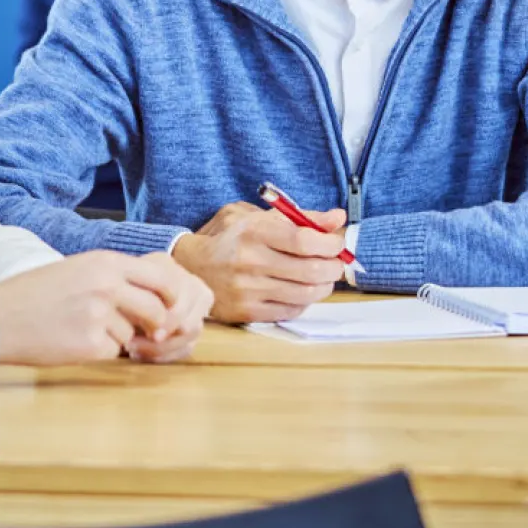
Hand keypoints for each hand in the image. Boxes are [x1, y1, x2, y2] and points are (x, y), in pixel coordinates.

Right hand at [0, 251, 210, 365]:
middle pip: (156, 310)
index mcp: (104, 263)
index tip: (171, 306)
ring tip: (80, 328)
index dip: (171, 295)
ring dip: (116, 338)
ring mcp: (99, 316)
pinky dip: (99, 352)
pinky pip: (112, 352)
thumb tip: (153, 296)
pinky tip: (72, 342)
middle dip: (154, 324)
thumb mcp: (76, 269)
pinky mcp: (90, 345)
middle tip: (143, 331)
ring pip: (132, 334)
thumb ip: (113, 277)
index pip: (160, 277)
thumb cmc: (33, 294)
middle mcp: (106, 286)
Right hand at [173, 201, 347, 323]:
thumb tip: (337, 219)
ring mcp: (249, 290)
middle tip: (336, 263)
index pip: (304, 240)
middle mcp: (251, 262)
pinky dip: (305, 301)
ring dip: (324, 286)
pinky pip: (291, 311)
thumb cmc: (229, 238)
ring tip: (323, 277)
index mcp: (254, 231)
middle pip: (311, 270)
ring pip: (306, 294)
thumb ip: (300, 217)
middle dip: (334, 267)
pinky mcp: (248, 312)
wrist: (190, 266)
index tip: (337, 244)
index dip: (330, 244)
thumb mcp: (258, 216)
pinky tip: (302, 291)